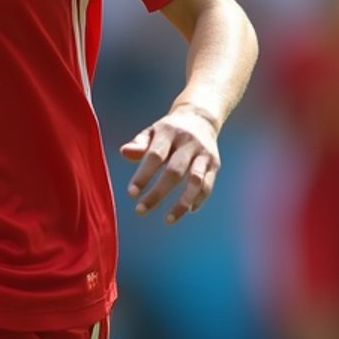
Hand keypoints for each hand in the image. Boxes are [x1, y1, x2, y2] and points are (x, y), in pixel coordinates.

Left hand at [119, 105, 220, 223]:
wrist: (200, 118)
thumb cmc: (168, 131)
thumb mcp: (152, 132)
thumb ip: (139, 144)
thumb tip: (124, 152)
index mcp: (169, 132)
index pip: (155, 156)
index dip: (143, 175)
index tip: (132, 194)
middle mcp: (189, 143)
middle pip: (174, 171)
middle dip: (158, 193)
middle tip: (140, 210)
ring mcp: (204, 154)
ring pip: (196, 181)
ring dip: (182, 202)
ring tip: (168, 219)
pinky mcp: (214, 164)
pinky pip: (208, 185)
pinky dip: (198, 199)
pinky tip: (187, 211)